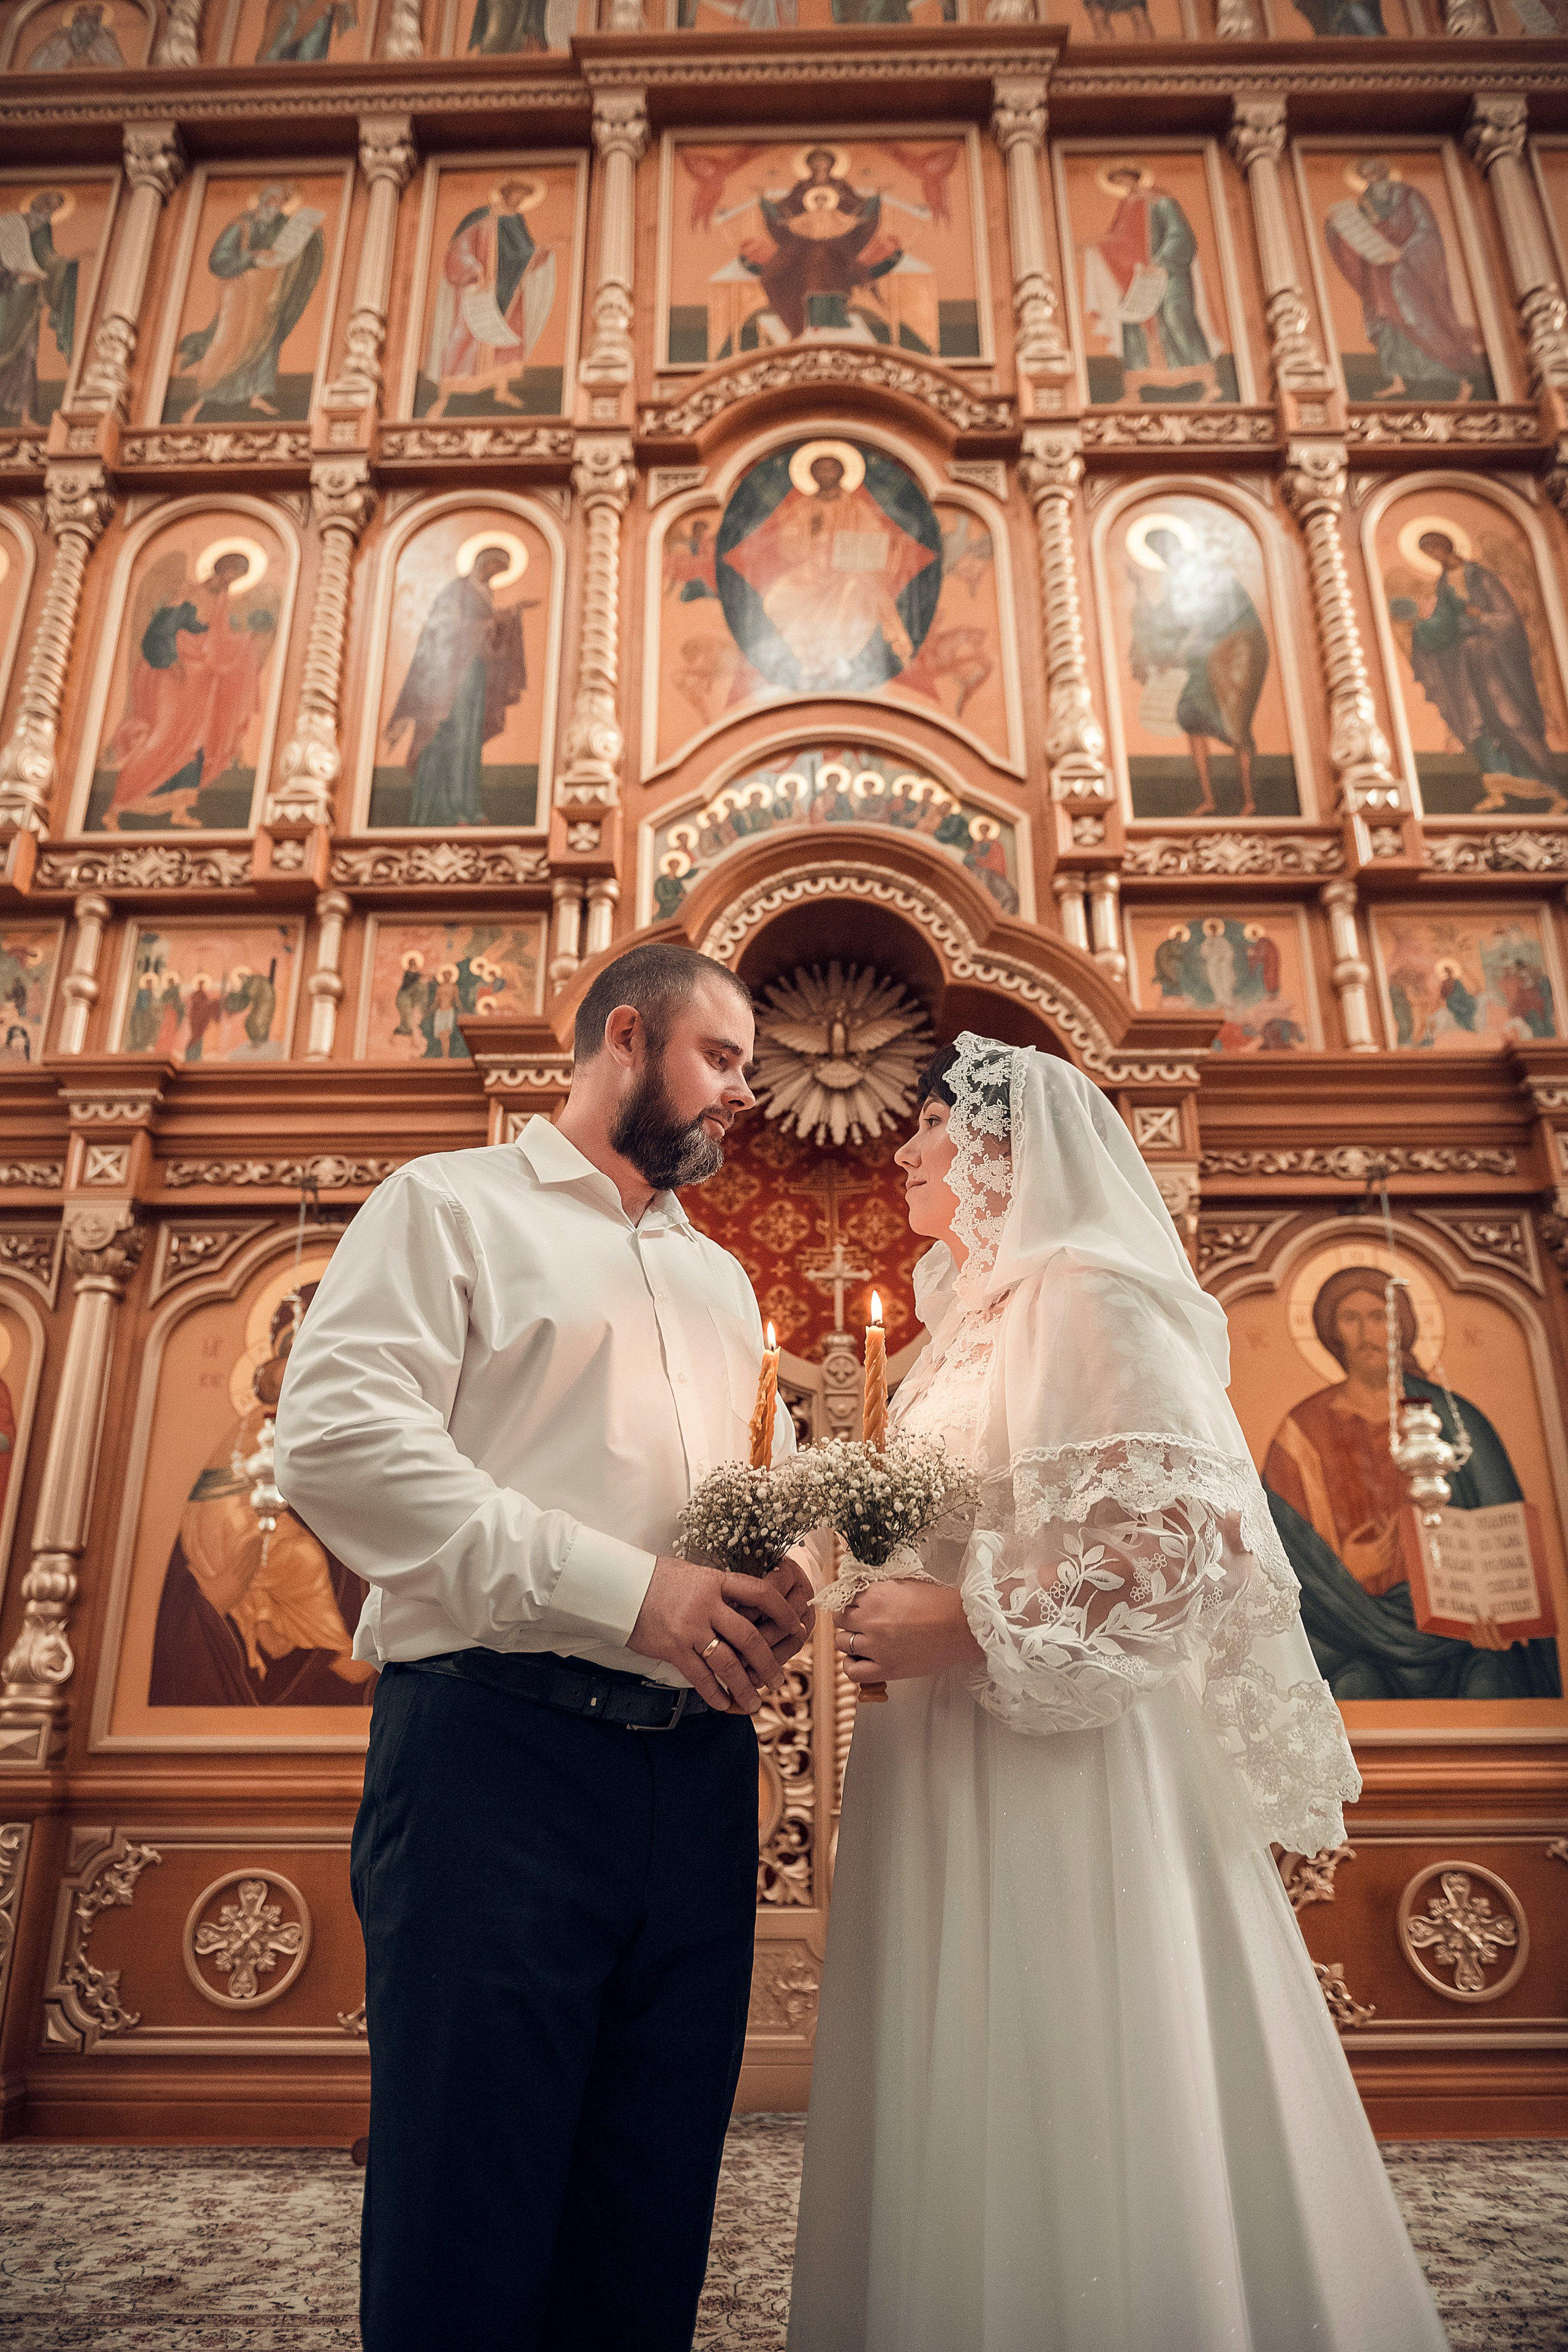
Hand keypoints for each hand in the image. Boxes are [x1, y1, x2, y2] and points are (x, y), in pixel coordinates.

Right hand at [627, 1554, 807, 1715]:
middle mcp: (707, 1605)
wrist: (618, 1587)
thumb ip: (720, 1589)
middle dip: (768, 1662)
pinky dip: (715, 1693)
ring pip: (729, 1663)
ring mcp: (690, 1628)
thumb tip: (747, 1602)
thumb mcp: (694, 1574)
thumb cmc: (657, 1579)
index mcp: (716, 1582)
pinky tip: (723, 1704)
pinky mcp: (673, 1648)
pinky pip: (701, 1677)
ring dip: (746, 1686)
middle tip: (778, 1679)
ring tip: (756, 1701)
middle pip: (750, 1636)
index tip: (797, 1627)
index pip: (761, 1593)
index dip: (783, 1612)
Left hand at [836, 1581, 983, 1686]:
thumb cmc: (940, 1604)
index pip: (845, 1597)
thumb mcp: (904, 1584)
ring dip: (850, 1641)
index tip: (860, 1606)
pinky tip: (861, 1660)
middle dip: (850, 1620)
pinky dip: (852, 1665)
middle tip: (863, 1623)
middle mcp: (870, 1620)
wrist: (963, 1627)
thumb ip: (879, 1589)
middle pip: (841, 1620)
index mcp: (875, 1595)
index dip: (853, 1602)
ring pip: (842, 1643)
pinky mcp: (885, 1669)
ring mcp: (875, 1646)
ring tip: (865, 1641)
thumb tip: (862, 1594)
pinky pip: (852, 1671)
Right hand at [1341, 1515, 1402, 1593]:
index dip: (1392, 1525)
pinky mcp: (1383, 1569)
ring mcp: (1382, 1564)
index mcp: (1371, 1549)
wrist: (1347, 1575)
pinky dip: (1393, 1549)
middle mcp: (1379, 1557)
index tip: (1395, 1517)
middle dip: (1392, 1529)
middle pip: (1392, 1540)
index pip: (1387, 1535)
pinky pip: (1393, 1557)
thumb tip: (1372, 1521)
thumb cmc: (1346, 1556)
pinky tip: (1389, 1543)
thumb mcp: (1349, 1540)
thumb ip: (1361, 1530)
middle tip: (1391, 1521)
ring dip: (1393, 1539)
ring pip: (1394, 1549)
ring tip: (1389, 1531)